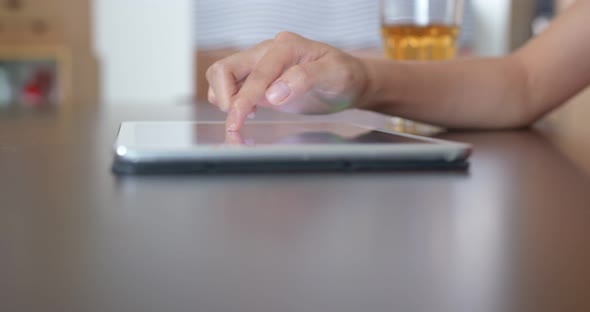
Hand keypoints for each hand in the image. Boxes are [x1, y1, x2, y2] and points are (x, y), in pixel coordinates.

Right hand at [206, 32, 370, 130]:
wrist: (350, 82)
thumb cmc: (345, 76)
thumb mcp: (334, 75)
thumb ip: (304, 79)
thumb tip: (273, 94)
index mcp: (287, 47)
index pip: (257, 72)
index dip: (245, 98)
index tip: (238, 119)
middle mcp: (268, 52)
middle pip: (226, 68)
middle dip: (225, 97)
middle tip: (234, 122)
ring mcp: (261, 65)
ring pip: (223, 76)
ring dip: (224, 100)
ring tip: (240, 120)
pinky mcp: (259, 80)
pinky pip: (232, 88)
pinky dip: (230, 102)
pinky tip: (248, 114)